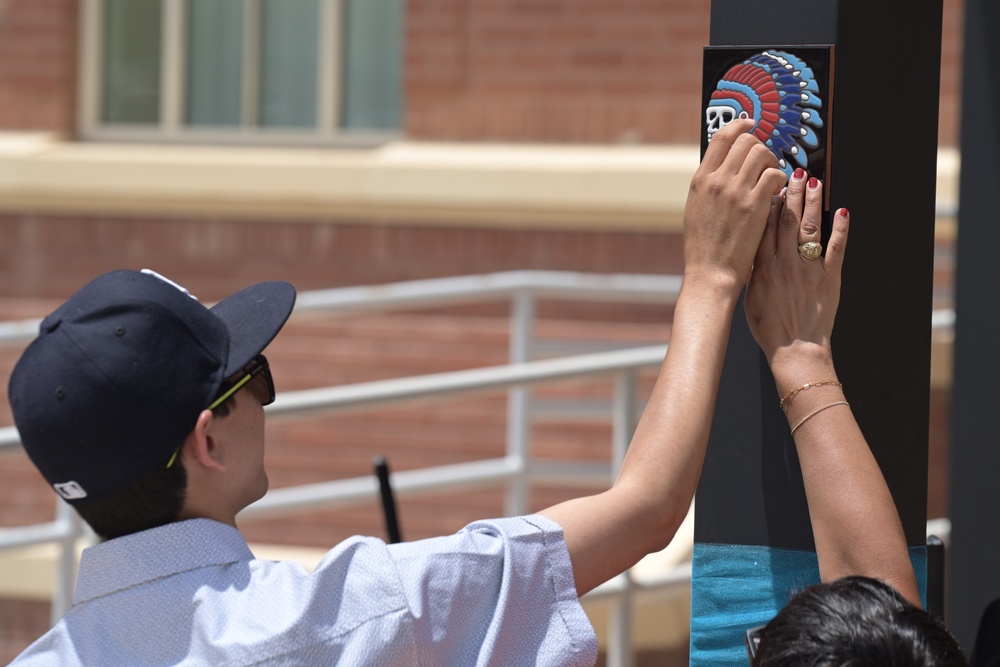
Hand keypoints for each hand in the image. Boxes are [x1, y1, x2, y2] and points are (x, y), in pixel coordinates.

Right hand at [683, 118, 786, 289]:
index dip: (740, 125)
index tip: (750, 123)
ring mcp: (736, 191)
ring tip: (773, 175)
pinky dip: (779, 178)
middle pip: (746, 142)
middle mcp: (717, 181)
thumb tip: (723, 166)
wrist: (711, 271)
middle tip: (766, 160)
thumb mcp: (696, 208)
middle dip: (760, 146)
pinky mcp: (755, 205)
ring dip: (772, 161)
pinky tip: (777, 190)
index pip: (721, 138)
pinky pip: (774, 175)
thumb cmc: (704, 245)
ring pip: (762, 154)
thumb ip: (708, 185)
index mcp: (700, 180)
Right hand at [744, 171, 849, 371]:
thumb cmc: (770, 328)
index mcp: (763, 269)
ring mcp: (808, 270)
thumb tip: (751, 251)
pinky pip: (836, 249)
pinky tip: (842, 211)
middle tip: (793, 173)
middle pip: (786, 221)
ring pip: (809, 229)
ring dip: (812, 203)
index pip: (764, 228)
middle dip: (791, 194)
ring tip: (814, 183)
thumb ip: (753, 272)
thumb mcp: (751, 298)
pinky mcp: (829, 278)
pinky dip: (840, 229)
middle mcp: (785, 264)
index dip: (767, 203)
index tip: (769, 186)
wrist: (796, 349)